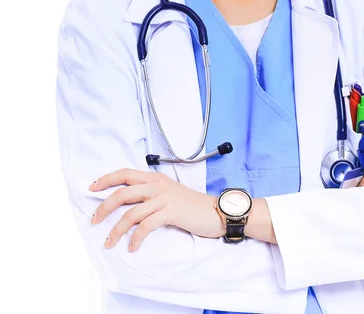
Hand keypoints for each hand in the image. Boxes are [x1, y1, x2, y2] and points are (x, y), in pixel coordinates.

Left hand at [89, 169, 224, 250]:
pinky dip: (136, 238)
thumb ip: (150, 192)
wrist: (214, 210)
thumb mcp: (168, 192)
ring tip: (109, 242)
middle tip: (94, 221)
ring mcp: (164, 197)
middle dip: (104, 207)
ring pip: (131, 213)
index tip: (91, 188)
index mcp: (155, 178)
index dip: (107, 179)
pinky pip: (146, 226)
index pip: (126, 173)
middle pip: (123, 192)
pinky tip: (132, 247)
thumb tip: (126, 201)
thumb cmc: (190, 204)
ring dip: (117, 230)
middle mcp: (157, 184)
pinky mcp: (171, 211)